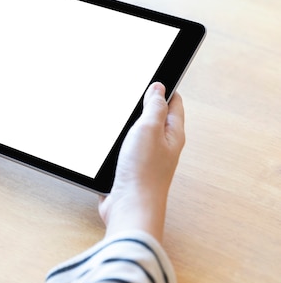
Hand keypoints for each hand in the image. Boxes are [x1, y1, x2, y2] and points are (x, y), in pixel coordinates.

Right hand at [98, 82, 184, 240]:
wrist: (130, 207)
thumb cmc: (143, 171)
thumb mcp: (149, 129)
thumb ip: (154, 107)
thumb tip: (159, 88)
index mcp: (173, 134)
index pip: (174, 104)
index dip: (166, 88)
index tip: (156, 75)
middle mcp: (162, 146)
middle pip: (157, 118)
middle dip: (146, 104)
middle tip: (135, 89)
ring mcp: (146, 159)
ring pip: (139, 133)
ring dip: (130, 123)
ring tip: (122, 111)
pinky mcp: (130, 170)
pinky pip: (125, 149)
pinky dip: (118, 141)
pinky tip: (109, 138)